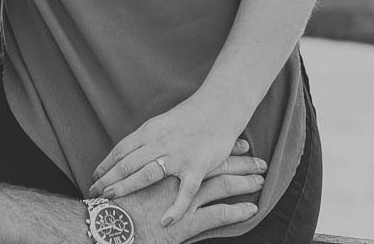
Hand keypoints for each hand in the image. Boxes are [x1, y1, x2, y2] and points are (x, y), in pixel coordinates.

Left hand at [89, 97, 249, 227]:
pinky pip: (185, 192)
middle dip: (107, 180)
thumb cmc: (191, 116)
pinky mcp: (198, 167)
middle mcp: (160, 143)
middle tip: (93, 194)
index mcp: (150, 131)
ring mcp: (178, 155)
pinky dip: (175, 208)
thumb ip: (145, 140)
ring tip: (110, 200)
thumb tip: (126, 155)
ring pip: (146, 175)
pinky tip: (165, 221)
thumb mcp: (162, 123)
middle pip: (126, 164)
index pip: (120, 150)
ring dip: (125, 188)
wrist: (220, 108)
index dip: (104, 166)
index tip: (93, 178)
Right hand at [112, 155, 264, 243]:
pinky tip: (251, 210)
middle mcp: (176, 174)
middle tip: (255, 155)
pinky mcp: (187, 221)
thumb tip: (158, 166)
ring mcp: (182, 196)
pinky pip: (217, 214)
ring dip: (242, 181)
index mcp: (164, 162)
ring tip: (262, 179)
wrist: (111, 228)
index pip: (200, 152)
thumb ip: (149, 175)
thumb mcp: (134, 186)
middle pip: (214, 164)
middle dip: (237, 160)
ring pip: (221, 184)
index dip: (221, 148)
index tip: (239, 145)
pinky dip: (236, 212)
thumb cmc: (118, 208)